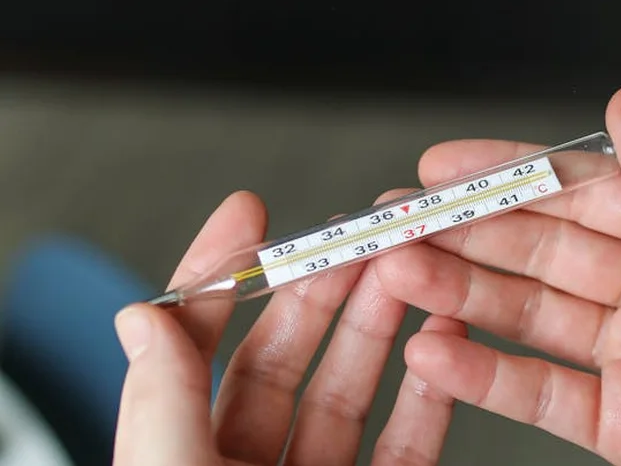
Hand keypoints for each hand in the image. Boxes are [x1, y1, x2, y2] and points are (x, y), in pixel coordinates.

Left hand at [112, 190, 465, 465]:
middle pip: (285, 359)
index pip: (196, 350)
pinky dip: (432, 397)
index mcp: (185, 459)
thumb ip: (160, 407)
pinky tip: (445, 346)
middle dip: (322, 286)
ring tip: (409, 268)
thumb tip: (140, 319)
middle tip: (355, 234)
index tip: (248, 214)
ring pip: (350, 393)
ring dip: (382, 325)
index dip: (222, 276)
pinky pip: (409, 448)